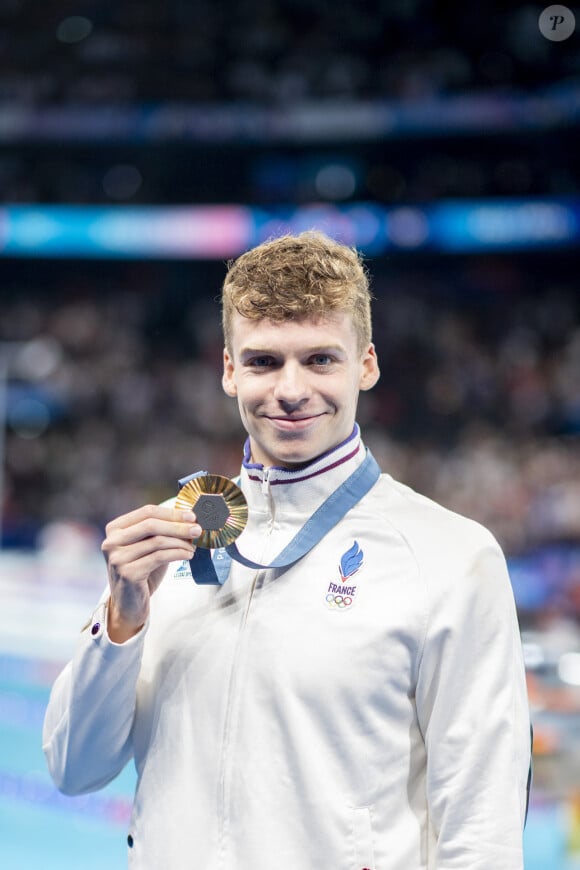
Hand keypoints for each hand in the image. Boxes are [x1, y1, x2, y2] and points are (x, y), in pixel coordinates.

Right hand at [101, 505, 200, 642]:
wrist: (129, 605)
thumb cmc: (142, 572)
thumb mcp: (149, 546)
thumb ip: (162, 532)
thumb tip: (190, 519)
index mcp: (115, 529)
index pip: (147, 512)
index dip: (171, 513)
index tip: (192, 516)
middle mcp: (112, 541)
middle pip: (151, 524)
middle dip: (178, 526)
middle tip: (198, 529)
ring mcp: (118, 558)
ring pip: (157, 541)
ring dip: (180, 542)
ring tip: (193, 546)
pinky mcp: (128, 573)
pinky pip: (159, 557)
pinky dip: (178, 554)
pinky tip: (188, 555)